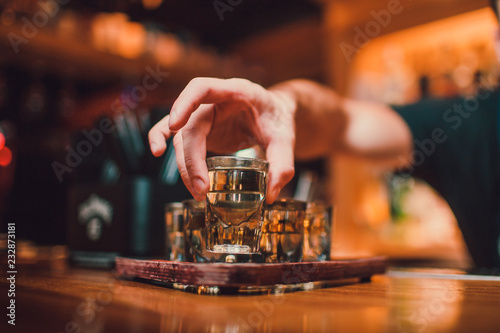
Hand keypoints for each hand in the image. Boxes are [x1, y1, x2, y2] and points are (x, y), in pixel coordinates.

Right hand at [148, 77, 295, 202]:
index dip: (185, 102)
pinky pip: (175, 133)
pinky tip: (157, 153)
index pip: (202, 87)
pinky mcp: (202, 128)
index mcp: (237, 91)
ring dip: (186, 165)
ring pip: (183, 138)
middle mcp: (215, 100)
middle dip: (192, 159)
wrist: (275, 114)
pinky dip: (162, 140)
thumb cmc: (278, 118)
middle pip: (191, 126)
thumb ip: (283, 163)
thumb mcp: (287, 138)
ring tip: (198, 191)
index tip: (175, 125)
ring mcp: (205, 114)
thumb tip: (271, 194)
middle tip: (202, 189)